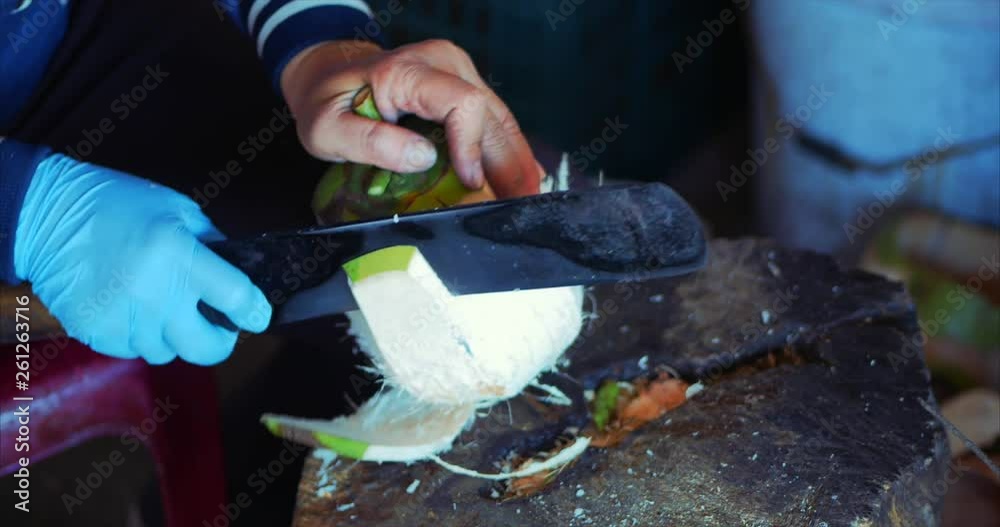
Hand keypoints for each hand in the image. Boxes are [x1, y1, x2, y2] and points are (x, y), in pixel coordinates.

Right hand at [14, 155, 270, 364]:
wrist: (48, 216)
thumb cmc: (120, 206)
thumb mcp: (179, 211)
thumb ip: (213, 246)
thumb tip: (242, 280)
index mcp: (179, 255)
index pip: (236, 298)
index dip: (255, 312)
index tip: (257, 315)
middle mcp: (153, 292)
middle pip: (206, 347)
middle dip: (219, 341)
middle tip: (217, 326)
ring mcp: (121, 316)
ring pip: (168, 352)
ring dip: (172, 335)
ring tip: (157, 303)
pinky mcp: (95, 331)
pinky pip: (133, 350)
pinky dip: (138, 335)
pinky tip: (128, 307)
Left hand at [280, 39, 543, 197]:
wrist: (328, 72)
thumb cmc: (326, 102)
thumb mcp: (327, 129)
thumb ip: (370, 142)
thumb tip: (422, 159)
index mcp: (409, 71)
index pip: (464, 104)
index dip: (473, 146)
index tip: (472, 183)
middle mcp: (443, 64)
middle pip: (492, 115)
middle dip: (509, 163)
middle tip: (521, 204)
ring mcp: (458, 72)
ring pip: (500, 118)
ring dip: (516, 160)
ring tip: (527, 197)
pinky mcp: (464, 85)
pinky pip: (493, 119)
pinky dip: (507, 149)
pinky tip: (524, 175)